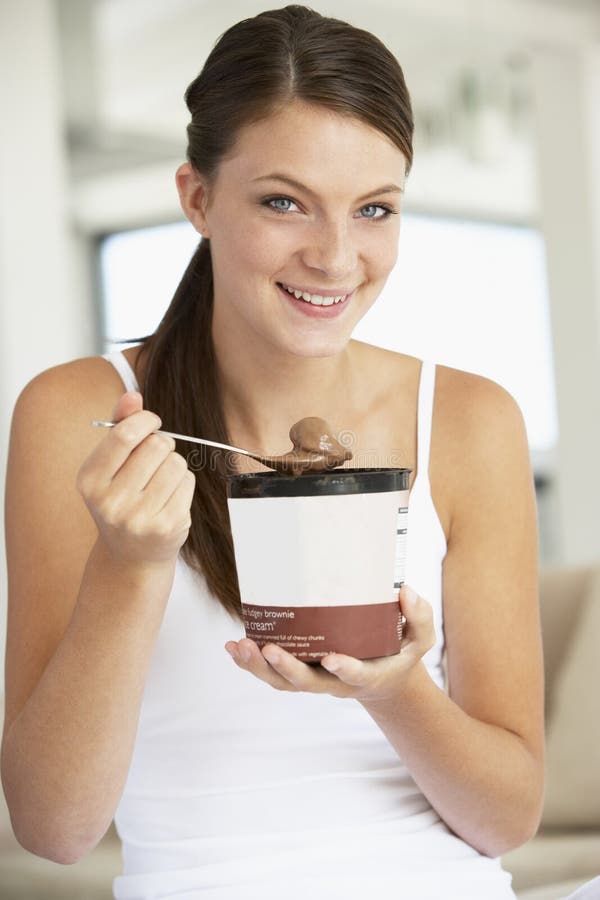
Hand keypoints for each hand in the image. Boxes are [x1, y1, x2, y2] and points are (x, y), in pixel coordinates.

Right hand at [77, 390, 195, 566]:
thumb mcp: (110, 464)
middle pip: (157, 446)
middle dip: (161, 446)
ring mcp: (139, 518)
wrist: (131, 554)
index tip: (152, 422)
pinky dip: (183, 483)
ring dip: (174, 465)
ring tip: (160, 482)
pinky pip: (188, 482)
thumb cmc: (121, 498)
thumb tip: (133, 395)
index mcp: (89, 481)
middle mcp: (110, 502)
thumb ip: (120, 426)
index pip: (125, 434)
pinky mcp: (167, 526)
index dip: (145, 420)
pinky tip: (169, 498)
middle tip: (154, 460)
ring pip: (176, 463)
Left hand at [224, 585, 435, 702]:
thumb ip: (419, 618)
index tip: (332, 658)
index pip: (356, 675)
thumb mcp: (420, 639)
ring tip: (238, 646)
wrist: (383, 678)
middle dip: (285, 669)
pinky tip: (232, 646)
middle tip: (267, 650)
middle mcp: (335, 682)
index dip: (345, 669)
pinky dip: (250, 664)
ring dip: (258, 668)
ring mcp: (314, 679)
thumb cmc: (400, 651)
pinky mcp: (299, 672)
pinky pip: (272, 674)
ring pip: (282, 683)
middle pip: (306, 684)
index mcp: (367, 675)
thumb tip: (405, 591)